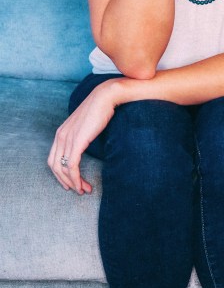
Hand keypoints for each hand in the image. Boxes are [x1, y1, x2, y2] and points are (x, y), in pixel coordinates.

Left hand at [48, 79, 121, 194]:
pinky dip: (75, 179)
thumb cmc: (100, 110)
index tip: (71, 182)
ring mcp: (67, 139)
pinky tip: (82, 185)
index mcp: (61, 133)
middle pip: (55, 167)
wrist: (105, 97)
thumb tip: (86, 146)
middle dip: (65, 181)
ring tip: (83, 190)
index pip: (54, 159)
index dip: (60, 174)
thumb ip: (81, 136)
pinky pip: (72, 166)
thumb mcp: (86, 126)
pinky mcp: (77, 142)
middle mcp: (60, 137)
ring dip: (73, 183)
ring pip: (63, 169)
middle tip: (77, 190)